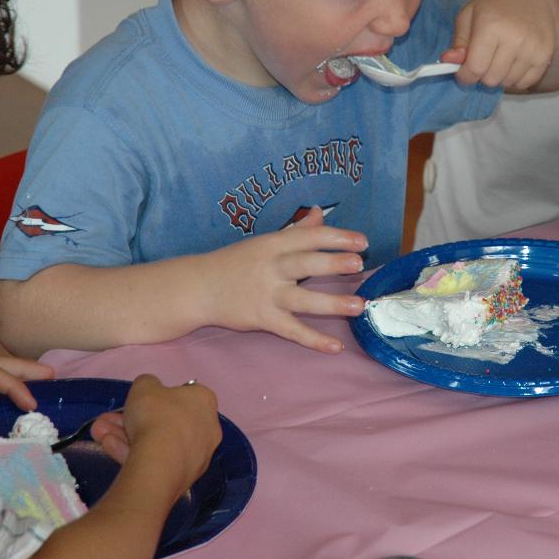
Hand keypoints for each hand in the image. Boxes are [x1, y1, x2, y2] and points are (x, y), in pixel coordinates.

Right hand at [93, 375, 220, 492]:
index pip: (183, 395)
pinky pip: (155, 460)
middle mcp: (206, 428)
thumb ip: (147, 383)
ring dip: (124, 436)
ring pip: (155, 442)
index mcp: (204, 402)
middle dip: (130, 420)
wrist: (160, 463)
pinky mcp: (182, 477)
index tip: (138, 402)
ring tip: (99, 434)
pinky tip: (109, 447)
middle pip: (163, 421)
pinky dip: (132, 453)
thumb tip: (150, 389)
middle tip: (106, 421)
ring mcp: (195, 455)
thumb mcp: (144, 386)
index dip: (158, 397)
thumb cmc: (156, 416)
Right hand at [201, 206, 367, 353]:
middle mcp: (271, 268)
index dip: (336, 237)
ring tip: (358, 306)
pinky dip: (313, 340)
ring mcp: (267, 296)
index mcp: (272, 244)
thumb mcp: (263, 241)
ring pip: (303, 300)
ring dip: (331, 303)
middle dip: (332, 263)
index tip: (362, 241)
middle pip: (305, 264)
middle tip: (358, 263)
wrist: (197, 288)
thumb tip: (320, 212)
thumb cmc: (234, 262)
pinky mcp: (263, 319)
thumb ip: (295, 230)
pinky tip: (336, 346)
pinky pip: (292, 331)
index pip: (308, 237)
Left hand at [449, 0, 558, 91]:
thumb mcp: (469, 15)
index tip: (463, 74)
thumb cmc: (495, 5)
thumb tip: (449, 61)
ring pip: (507, 83)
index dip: (465, 77)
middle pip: (491, 79)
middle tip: (483, 61)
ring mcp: (532, 47)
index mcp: (491, 25)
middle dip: (482, 76)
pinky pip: (525, 83)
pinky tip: (513, 63)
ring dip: (499, 77)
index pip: (475, 68)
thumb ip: (458, 41)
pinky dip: (515, 79)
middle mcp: (514, 38)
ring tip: (499, 58)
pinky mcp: (545, 55)